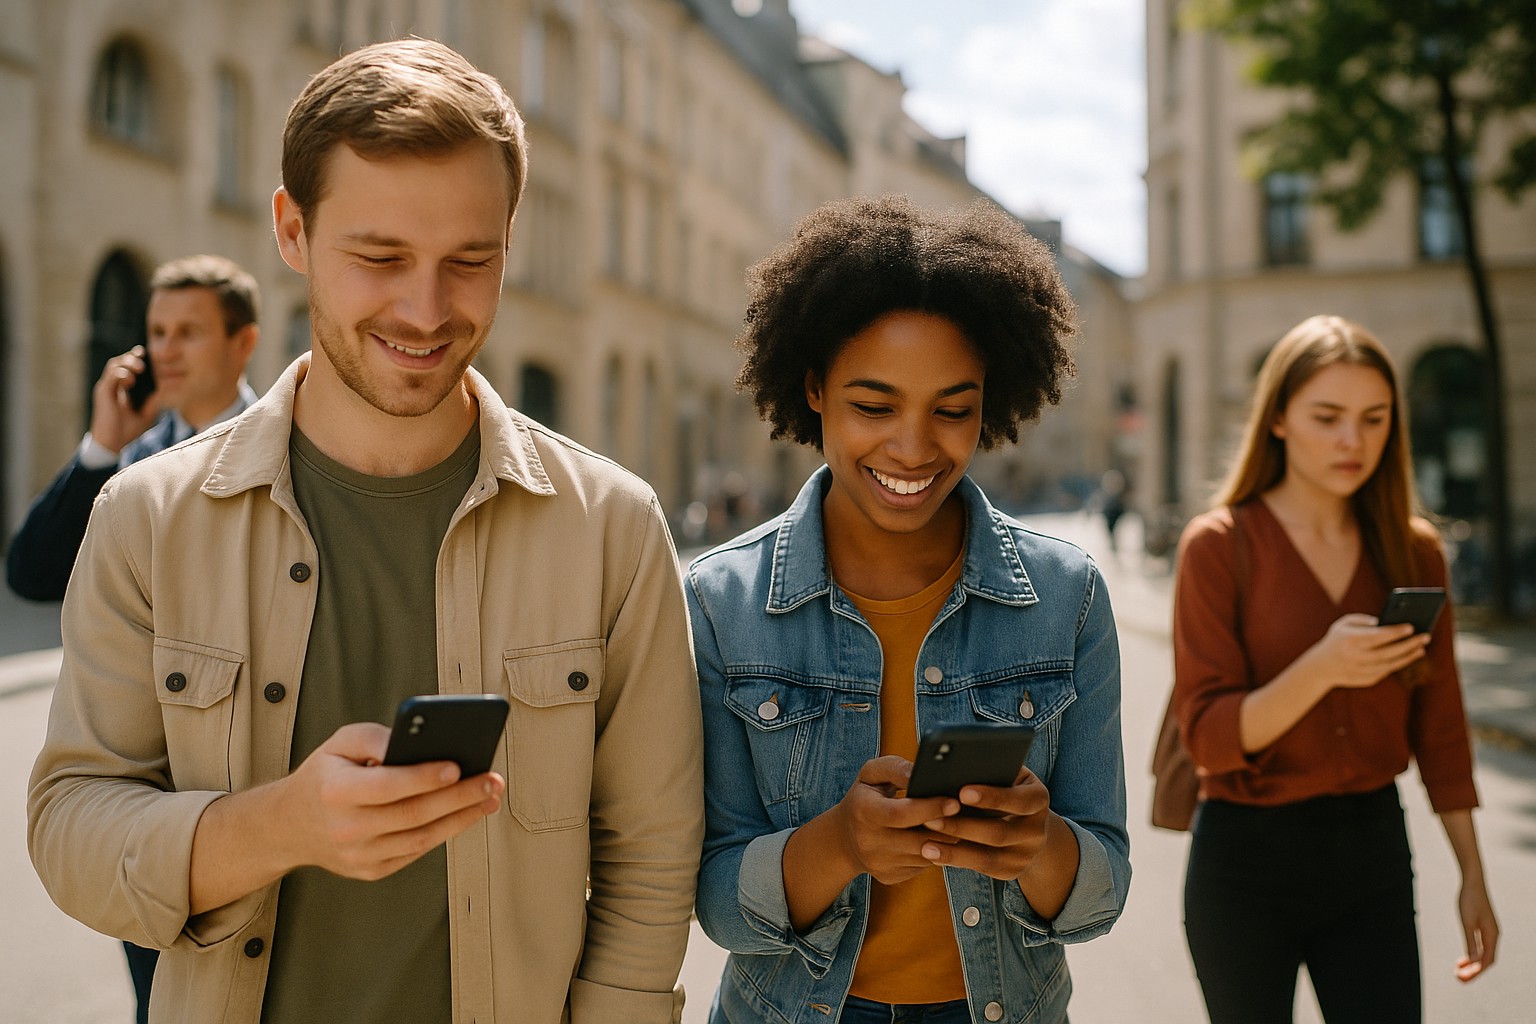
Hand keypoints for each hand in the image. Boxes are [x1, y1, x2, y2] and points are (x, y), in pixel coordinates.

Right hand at [89, 346, 159, 452]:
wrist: (113, 443)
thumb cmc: (128, 429)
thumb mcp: (148, 412)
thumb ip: (155, 400)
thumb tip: (169, 387)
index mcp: (123, 388)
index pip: (129, 367)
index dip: (137, 358)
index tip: (148, 353)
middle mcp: (114, 385)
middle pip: (120, 362)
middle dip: (132, 357)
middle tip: (144, 360)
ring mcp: (107, 387)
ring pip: (114, 365)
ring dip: (127, 363)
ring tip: (140, 368)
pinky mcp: (103, 393)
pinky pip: (110, 377)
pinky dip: (121, 374)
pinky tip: (130, 379)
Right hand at [279, 722, 504, 881]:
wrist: (290, 826)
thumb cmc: (325, 775)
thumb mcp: (340, 742)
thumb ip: (376, 736)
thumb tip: (418, 740)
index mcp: (335, 791)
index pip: (387, 785)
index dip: (424, 777)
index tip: (457, 766)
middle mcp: (346, 828)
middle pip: (413, 814)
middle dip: (459, 797)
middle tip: (491, 781)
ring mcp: (359, 855)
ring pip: (421, 838)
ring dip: (462, 818)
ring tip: (490, 798)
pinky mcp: (371, 871)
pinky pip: (416, 852)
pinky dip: (445, 832)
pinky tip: (467, 814)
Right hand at [825, 755, 959, 886]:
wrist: (843, 839)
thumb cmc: (864, 798)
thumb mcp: (871, 775)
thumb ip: (895, 768)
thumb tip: (919, 772)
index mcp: (863, 811)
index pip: (900, 814)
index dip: (930, 808)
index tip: (955, 802)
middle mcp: (869, 842)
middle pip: (918, 839)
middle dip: (947, 828)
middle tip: (967, 814)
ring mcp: (880, 863)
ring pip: (926, 855)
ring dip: (946, 841)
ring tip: (959, 824)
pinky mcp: (890, 877)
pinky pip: (923, 866)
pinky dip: (936, 852)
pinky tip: (941, 838)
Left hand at [917, 768, 1052, 880]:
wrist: (1028, 824)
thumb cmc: (1007, 788)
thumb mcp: (1008, 776)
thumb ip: (991, 772)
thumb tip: (956, 766)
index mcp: (1038, 798)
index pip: (1018, 799)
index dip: (992, 797)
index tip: (962, 792)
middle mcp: (1037, 830)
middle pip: (998, 832)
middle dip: (962, 826)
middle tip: (930, 819)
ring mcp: (1026, 855)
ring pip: (988, 856)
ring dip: (954, 850)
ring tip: (925, 843)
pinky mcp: (1012, 871)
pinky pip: (981, 868)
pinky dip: (955, 860)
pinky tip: (933, 854)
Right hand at [1311, 613, 1428, 690]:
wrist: (1320, 667)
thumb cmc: (1337, 639)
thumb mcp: (1344, 624)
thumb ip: (1364, 620)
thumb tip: (1389, 622)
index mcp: (1350, 640)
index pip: (1377, 637)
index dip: (1395, 632)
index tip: (1411, 626)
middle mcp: (1355, 657)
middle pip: (1388, 652)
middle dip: (1408, 644)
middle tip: (1425, 636)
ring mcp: (1360, 671)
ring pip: (1390, 664)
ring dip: (1407, 656)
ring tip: (1421, 648)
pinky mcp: (1365, 680)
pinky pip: (1386, 671)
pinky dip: (1397, 664)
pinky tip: (1408, 656)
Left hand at [1455, 877, 1498, 981]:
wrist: (1472, 882)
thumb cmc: (1469, 900)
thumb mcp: (1467, 922)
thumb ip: (1471, 941)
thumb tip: (1473, 961)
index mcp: (1492, 935)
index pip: (1486, 961)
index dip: (1475, 972)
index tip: (1462, 978)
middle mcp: (1493, 935)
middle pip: (1486, 960)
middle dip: (1474, 971)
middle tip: (1459, 979)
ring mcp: (1489, 931)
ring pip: (1483, 954)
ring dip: (1472, 964)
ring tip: (1458, 971)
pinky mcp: (1483, 927)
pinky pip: (1480, 946)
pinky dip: (1472, 954)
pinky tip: (1463, 958)